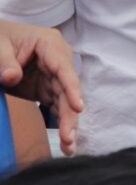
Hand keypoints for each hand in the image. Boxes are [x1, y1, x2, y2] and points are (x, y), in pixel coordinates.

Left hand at [0, 21, 83, 154]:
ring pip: (66, 102)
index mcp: (50, 45)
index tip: (78, 107)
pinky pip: (57, 107)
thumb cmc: (0, 37)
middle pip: (68, 90)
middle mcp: (59, 61)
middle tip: (70, 138)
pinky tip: (66, 142)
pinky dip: (61, 124)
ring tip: (70, 147)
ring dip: (68, 124)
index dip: (72, 88)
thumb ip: (5, 62)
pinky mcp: (47, 89)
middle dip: (71, 115)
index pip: (64, 68)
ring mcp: (54, 76)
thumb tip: (13, 77)